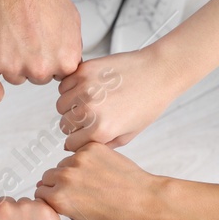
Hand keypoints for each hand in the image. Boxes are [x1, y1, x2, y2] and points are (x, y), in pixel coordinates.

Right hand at [0, 0, 82, 84]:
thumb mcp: (72, 21)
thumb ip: (71, 47)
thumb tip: (70, 62)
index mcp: (64, 62)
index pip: (60, 76)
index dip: (51, 60)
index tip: (44, 47)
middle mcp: (40, 69)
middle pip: (37, 78)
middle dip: (32, 61)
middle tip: (27, 36)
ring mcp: (14, 68)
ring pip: (14, 76)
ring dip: (12, 60)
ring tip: (13, 33)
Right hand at [37, 145, 162, 219]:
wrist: (146, 200)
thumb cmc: (119, 216)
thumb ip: (63, 207)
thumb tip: (49, 193)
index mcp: (60, 199)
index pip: (40, 193)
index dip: (50, 197)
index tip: (60, 198)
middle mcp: (65, 177)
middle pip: (49, 176)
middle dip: (58, 183)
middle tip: (78, 191)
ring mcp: (78, 160)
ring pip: (64, 163)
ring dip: (72, 170)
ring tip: (93, 181)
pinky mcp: (92, 148)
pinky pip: (79, 152)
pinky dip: (86, 159)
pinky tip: (101, 171)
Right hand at [58, 48, 179, 149]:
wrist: (158, 73)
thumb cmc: (149, 102)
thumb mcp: (130, 134)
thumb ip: (103, 144)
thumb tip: (80, 147)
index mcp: (101, 130)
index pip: (71, 144)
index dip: (78, 140)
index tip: (82, 135)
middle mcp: (90, 111)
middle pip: (64, 125)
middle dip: (74, 124)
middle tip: (89, 116)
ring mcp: (85, 89)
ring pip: (60, 105)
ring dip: (70, 105)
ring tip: (88, 101)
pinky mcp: (84, 71)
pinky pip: (63, 85)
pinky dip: (70, 88)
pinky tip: (86, 88)